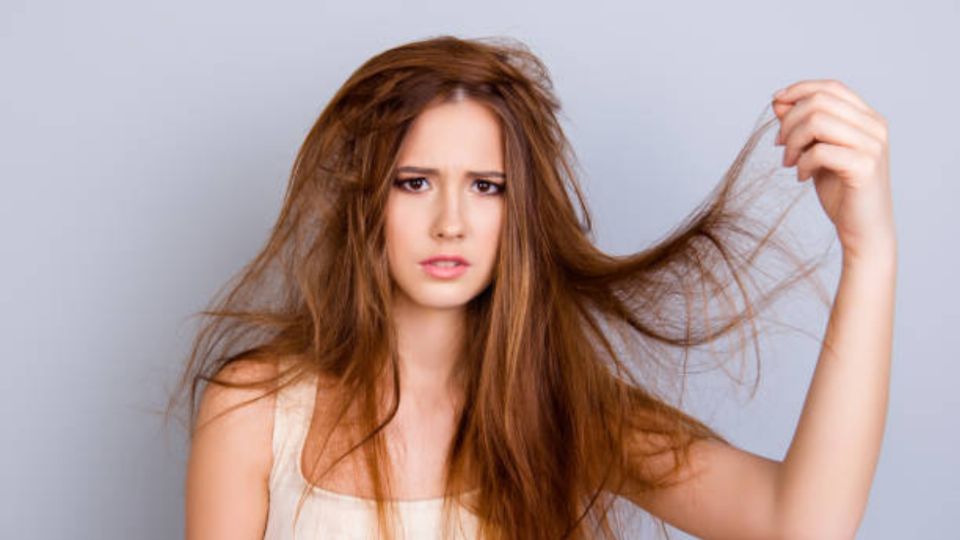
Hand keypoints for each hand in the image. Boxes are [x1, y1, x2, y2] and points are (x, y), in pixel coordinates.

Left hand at [772, 79, 894, 262]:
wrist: (863, 229)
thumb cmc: (840, 191)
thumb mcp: (816, 151)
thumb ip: (803, 126)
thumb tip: (778, 101)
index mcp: (867, 118)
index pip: (831, 87)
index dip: (799, 89)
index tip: (775, 102)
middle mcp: (875, 126)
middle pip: (819, 101)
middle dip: (789, 121)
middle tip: (780, 145)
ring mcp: (872, 146)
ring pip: (817, 121)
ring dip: (793, 141)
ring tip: (788, 162)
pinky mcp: (865, 167)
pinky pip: (820, 151)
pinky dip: (802, 162)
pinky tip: (801, 177)